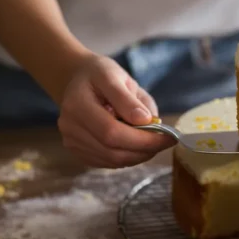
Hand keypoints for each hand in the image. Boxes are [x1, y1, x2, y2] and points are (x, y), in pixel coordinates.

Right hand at [58, 53, 175, 167]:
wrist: (78, 80)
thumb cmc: (100, 75)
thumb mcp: (116, 76)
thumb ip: (130, 99)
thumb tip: (147, 122)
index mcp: (77, 104)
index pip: (112, 131)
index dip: (143, 139)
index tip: (168, 136)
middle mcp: (70, 127)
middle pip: (112, 151)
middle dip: (144, 150)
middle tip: (165, 141)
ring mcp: (71, 142)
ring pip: (112, 161)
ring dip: (138, 155)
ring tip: (153, 142)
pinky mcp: (77, 151)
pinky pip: (108, 163)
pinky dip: (127, 157)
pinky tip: (136, 145)